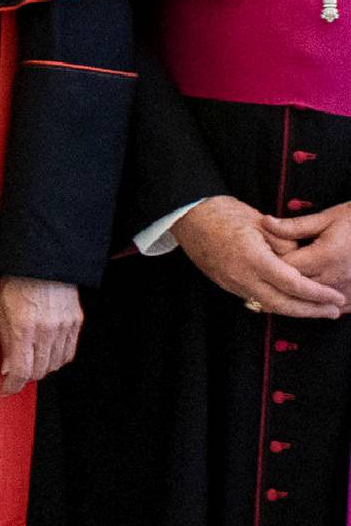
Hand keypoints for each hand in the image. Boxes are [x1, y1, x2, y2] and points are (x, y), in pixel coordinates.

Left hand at [0, 275, 83, 396]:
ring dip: (42, 368)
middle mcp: (46, 330)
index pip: (21, 370)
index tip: (6, 389)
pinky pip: (69, 352)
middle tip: (16, 373)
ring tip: (31, 361)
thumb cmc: (17, 281)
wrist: (42, 261)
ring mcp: (64, 326)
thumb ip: (5, 341)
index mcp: (24, 326)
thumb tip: (7, 367)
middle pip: (40, 371)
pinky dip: (58, 358)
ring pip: (56, 364)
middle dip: (25, 377)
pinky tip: (47, 352)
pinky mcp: (76, 322)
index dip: (12, 385)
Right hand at [175, 194, 344, 317]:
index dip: (317, 294)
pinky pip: (257, 300)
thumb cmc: (224, 213)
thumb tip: (301, 259)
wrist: (188, 217)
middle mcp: (242, 277)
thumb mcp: (261, 221)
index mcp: (253, 259)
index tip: (336, 297)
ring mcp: (232, 284)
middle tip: (334, 312)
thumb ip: (285, 242)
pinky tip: (291, 302)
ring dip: (296, 311)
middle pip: (282, 304)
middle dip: (311, 311)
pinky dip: (278, 304)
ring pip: (269, 306)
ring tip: (318, 310)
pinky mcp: (227, 285)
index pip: (292, 284)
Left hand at [266, 197, 350, 304]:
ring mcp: (347, 290)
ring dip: (297, 299)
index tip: (261, 260)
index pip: (286, 268)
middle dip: (279, 284)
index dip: (270, 265)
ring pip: (311, 303)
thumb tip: (265, 222)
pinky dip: (317, 306)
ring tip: (280, 292)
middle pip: (295, 289)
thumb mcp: (326, 218)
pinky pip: (331, 309)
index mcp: (325, 256)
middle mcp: (335, 277)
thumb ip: (294, 226)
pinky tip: (306, 300)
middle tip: (263, 280)